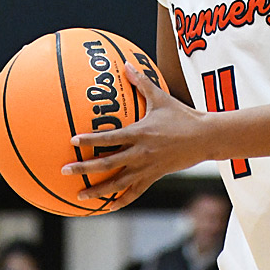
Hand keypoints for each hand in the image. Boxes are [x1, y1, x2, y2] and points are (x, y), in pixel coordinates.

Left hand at [61, 64, 207, 209]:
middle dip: (84, 168)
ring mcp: (147, 168)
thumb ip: (142, 82)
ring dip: (98, 191)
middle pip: (107, 164)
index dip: (91, 140)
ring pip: (118, 183)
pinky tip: (108, 206)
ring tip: (80, 196)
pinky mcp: (154, 176)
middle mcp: (140, 153)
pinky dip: (121, 200)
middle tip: (65, 170)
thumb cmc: (182, 115)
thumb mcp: (161, 97)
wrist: (204, 137)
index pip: (110, 138)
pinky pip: (135, 192)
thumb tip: (127, 63)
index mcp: (140, 133)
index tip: (73, 141)